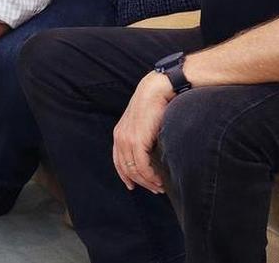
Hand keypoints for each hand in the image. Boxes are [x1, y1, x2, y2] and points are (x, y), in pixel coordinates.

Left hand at [112, 71, 173, 193]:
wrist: (156, 90)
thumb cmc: (154, 104)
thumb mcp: (143, 122)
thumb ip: (142, 136)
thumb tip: (151, 151)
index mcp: (119, 134)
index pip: (118, 161)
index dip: (126, 176)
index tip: (134, 185)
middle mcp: (120, 138)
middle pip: (126, 169)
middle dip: (141, 182)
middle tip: (154, 188)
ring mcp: (127, 140)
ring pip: (135, 171)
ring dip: (148, 182)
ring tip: (159, 186)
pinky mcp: (137, 141)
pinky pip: (142, 167)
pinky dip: (150, 177)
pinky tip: (159, 180)